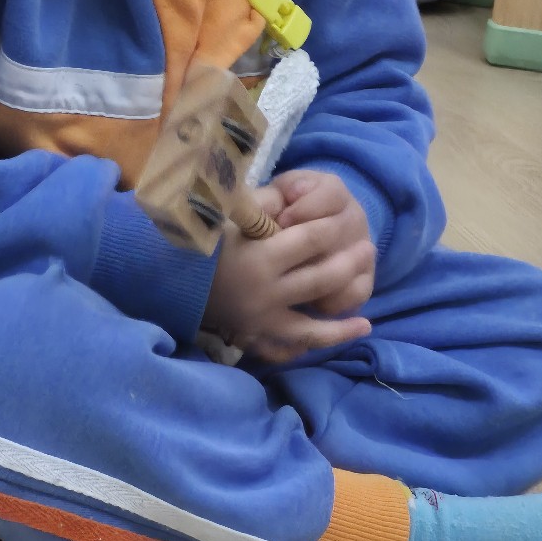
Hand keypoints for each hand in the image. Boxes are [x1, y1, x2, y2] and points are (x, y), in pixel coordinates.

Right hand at [203, 181, 371, 363]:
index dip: (329, 227)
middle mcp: (267, 293)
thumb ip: (261, 205)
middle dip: (348, 262)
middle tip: (369, 248)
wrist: (172, 281)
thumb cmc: (204, 242)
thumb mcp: (229, 216)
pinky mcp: (261, 336)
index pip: (309, 241)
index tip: (344, 218)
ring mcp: (265, 320)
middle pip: (320, 278)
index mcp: (259, 258)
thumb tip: (290, 198)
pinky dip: (329, 338)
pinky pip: (300, 343)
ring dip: (345, 306)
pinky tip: (356, 329)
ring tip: (369, 300)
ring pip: (316, 319)